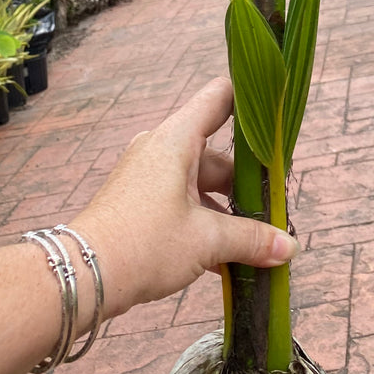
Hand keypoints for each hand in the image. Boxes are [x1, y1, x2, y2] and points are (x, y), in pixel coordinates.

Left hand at [72, 77, 295, 321]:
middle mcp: (161, 148)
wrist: (83, 277)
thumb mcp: (206, 240)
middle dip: (247, 186)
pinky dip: (203, 224)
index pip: (220, 97)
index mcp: (177, 139)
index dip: (251, 100)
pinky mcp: (138, 202)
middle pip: (217, 155)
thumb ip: (252, 240)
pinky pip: (181, 203)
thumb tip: (291, 249)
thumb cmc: (145, 243)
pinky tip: (225, 261)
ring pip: (200, 184)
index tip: (277, 116)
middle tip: (276, 213)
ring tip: (255, 245)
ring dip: (227, 213)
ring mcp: (148, 175)